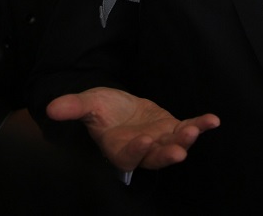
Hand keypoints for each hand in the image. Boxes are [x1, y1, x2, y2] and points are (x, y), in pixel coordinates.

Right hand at [46, 87, 219, 170]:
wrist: (117, 106)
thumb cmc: (101, 109)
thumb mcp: (87, 104)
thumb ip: (72, 108)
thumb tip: (50, 108)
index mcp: (118, 149)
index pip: (128, 156)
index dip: (136, 150)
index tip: (145, 141)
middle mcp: (141, 150)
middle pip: (155, 157)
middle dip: (167, 154)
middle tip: (178, 151)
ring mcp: (159, 140)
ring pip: (173, 145)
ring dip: (186, 140)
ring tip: (196, 130)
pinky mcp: (172, 128)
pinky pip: (188, 128)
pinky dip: (200, 125)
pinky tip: (212, 120)